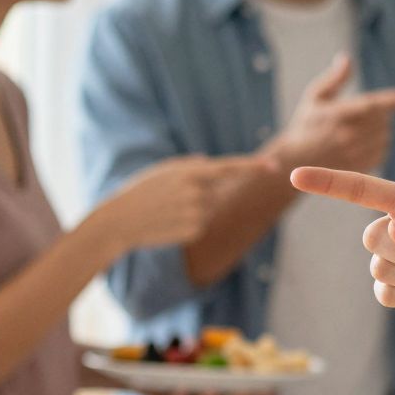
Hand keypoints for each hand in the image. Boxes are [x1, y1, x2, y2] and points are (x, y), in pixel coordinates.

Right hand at [94, 153, 272, 255]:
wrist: (121, 220)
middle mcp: (198, 192)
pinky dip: (189, 223)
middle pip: (217, 191)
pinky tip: (170, 222)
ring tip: (168, 210)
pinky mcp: (195, 231)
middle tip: (172, 196)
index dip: (253, 167)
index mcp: (190, 172)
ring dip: (194, 209)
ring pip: (209, 209)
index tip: (274, 166)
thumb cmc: (141, 191)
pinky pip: (202, 224)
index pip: (229, 168)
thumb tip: (212, 163)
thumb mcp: (163, 170)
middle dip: (201, 193)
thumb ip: (190, 165)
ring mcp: (198, 213)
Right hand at [270, 54, 394, 173]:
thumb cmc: (305, 125)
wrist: (293, 163)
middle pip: (382, 119)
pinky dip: (379, 144)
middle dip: (380, 113)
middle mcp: (347, 135)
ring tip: (361, 127)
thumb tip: (347, 58)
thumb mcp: (314, 98)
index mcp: (338, 114)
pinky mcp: (359, 169)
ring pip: (385, 136)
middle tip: (364, 113)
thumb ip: (334, 79)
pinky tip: (364, 141)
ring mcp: (354, 154)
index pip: (373, 104)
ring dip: (381, 128)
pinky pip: (382, 152)